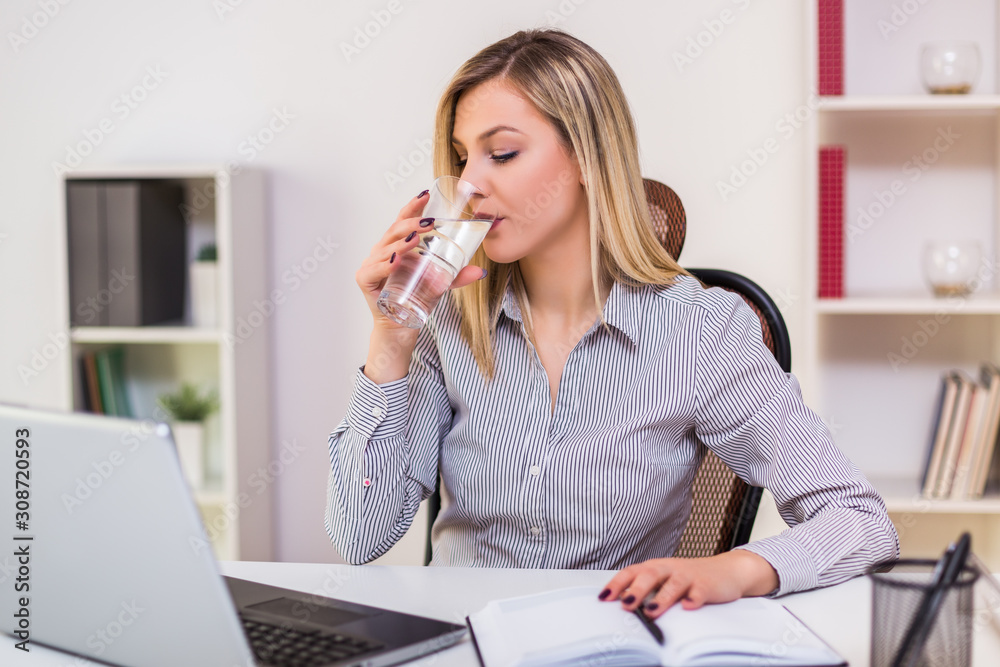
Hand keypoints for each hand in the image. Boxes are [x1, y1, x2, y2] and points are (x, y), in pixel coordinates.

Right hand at [355, 189, 487, 329]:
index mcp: (398, 245)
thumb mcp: (440, 283)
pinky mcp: (365, 280)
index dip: (413, 206)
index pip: (403, 220)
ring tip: (415, 239)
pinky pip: (373, 270)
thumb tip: (481, 271)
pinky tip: (395, 261)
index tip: (426, 194)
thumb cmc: (415, 297)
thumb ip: (457, 276)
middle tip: (429, 221)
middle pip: (395, 231)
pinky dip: (384, 265)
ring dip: (401, 243)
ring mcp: (372, 265)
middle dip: (412, 223)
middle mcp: (382, 251)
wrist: (401, 325)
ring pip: (385, 248)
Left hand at [598, 550, 778, 618]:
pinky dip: (694, 598)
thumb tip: (620, 603)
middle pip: (650, 575)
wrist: (726, 570)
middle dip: (637, 589)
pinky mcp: (707, 585)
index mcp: (656, 567)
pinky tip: (689, 606)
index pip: (632, 572)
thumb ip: (645, 590)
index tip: (604, 597)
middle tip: (626, 604)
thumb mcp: (664, 581)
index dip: (617, 584)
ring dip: (662, 597)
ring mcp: (689, 576)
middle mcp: (670, 569)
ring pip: (674, 584)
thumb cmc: (689, 577)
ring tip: (652, 610)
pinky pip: (700, 591)